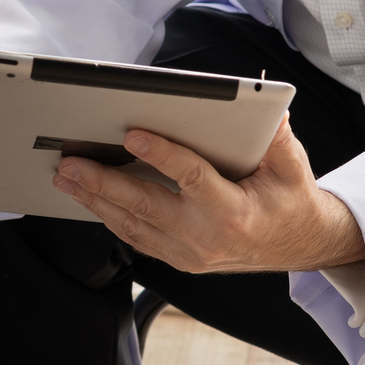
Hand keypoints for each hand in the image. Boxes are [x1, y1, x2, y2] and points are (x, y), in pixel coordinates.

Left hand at [53, 119, 364, 272]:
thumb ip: (276, 135)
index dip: (160, 155)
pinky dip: (108, 216)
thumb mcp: (292, 166)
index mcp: (235, 213)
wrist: (299, 246)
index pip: (190, 178)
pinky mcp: (178, 259)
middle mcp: (206, 238)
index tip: (131, 134)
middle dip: (103, 183)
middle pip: (146, 206)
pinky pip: (135, 238)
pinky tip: (87, 197)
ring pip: (132, 225)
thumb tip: (263, 104)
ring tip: (66, 175)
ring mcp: (189, 254)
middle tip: (71, 162)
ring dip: (95, 199)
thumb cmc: (290, 201)